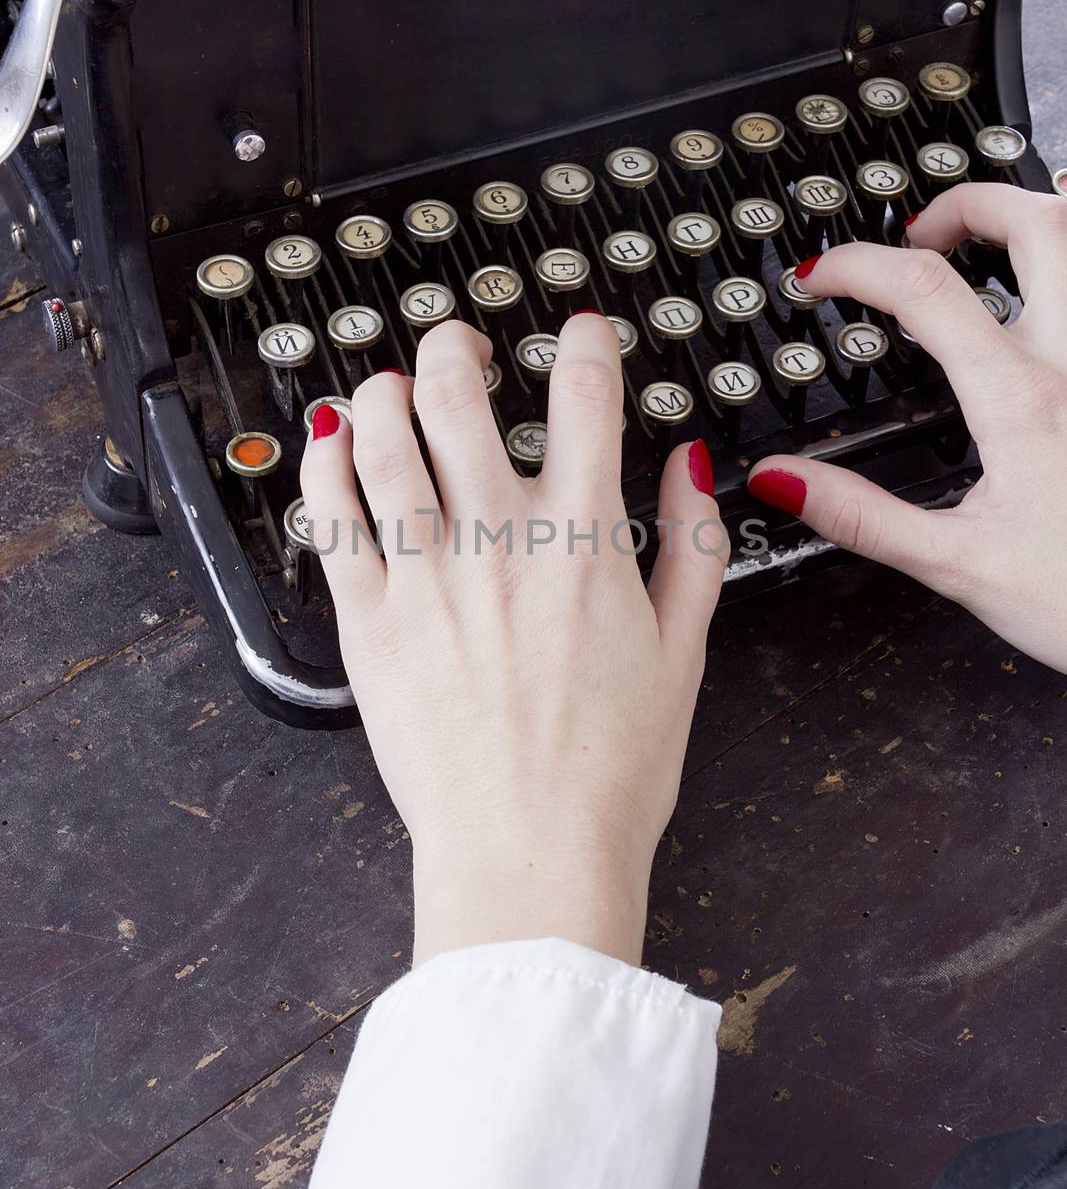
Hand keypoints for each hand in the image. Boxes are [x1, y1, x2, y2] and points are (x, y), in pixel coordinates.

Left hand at [301, 315, 727, 964]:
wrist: (530, 855)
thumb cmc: (608, 771)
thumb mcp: (683, 652)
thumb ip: (691, 545)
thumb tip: (692, 465)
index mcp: (583, 542)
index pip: (586, 396)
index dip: (584, 343)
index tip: (581, 333)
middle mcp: (499, 542)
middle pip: (459, 394)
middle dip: (456, 346)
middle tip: (459, 346)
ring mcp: (426, 577)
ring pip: (383, 438)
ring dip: (384, 389)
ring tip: (391, 386)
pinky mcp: (367, 621)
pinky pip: (331, 516)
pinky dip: (327, 463)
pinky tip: (334, 445)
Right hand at [748, 184, 1066, 672]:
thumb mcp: (957, 566)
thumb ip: (863, 516)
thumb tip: (785, 479)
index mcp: (1020, 400)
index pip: (925, 288)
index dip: (857, 265)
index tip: (820, 277)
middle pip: (1035, 222)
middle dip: (967, 203)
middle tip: (918, 233)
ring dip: (1034, 222)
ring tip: (986, 248)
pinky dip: (1066, 279)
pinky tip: (1043, 309)